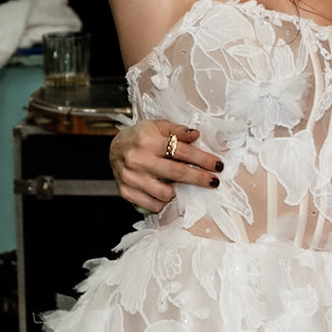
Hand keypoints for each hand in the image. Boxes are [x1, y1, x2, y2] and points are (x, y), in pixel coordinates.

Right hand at [108, 118, 222, 211]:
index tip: (218, 166)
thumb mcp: (157, 126)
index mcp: (147, 141)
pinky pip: (152, 205)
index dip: (203, 160)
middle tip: (214, 181)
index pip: (181, 152)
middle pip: (177, 173)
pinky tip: (165, 192)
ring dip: (178, 192)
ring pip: (165, 194)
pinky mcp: (125, 192)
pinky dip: (162, 202)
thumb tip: (196, 135)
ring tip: (179, 185)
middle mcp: (138, 160)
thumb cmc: (140, 136)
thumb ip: (177, 130)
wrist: (113, 148)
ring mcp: (131, 178)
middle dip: (199, 178)